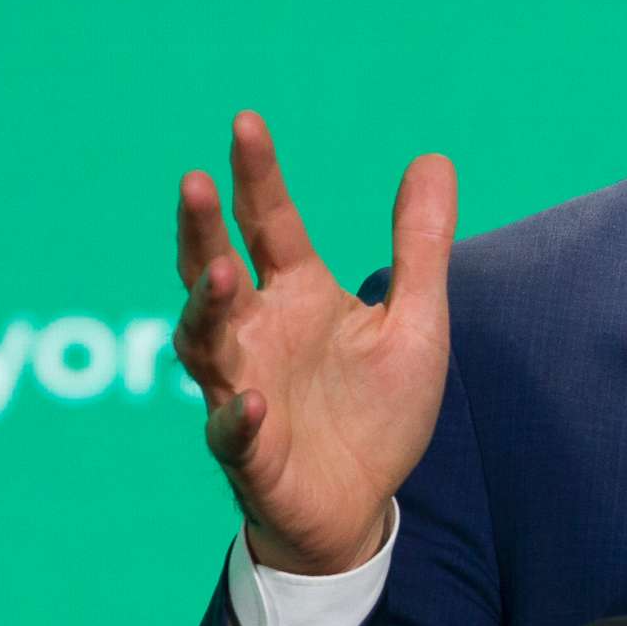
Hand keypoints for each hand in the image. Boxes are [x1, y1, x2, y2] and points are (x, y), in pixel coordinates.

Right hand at [172, 111, 455, 575]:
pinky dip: (239, 416)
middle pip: (214, 270)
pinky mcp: (251, 453)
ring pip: (204, 341)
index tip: (246, 121)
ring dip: (206, 308)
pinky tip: (254, 399)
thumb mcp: (415, 321)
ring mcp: (243, 388)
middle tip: (192, 181)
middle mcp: (257, 333)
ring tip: (220, 274)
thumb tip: (434, 157)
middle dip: (200, 228)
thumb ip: (420, 245)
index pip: (269, 222)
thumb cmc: (377, 410)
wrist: (361, 504)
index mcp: (297, 295)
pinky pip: (233, 432)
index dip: (256, 175)